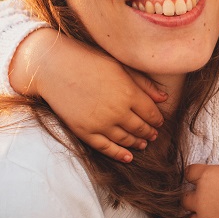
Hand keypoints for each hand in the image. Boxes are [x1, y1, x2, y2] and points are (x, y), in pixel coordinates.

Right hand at [10, 28, 166, 161]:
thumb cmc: (89, 61)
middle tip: (154, 134)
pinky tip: (128, 157)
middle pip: (140, 127)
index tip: (160, 122)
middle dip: (149, 132)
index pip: (150, 112)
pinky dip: (118, 154)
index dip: (157, 119)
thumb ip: (144, 83)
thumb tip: (164, 98)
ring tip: (143, 143)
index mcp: (129, 92)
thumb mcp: (120, 66)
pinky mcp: (84, 131)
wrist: (54, 67)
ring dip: (136, 143)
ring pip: (125, 139)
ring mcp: (100, 123)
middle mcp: (117, 110)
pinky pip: (106, 147)